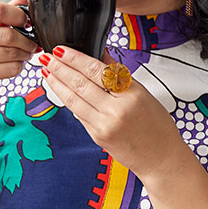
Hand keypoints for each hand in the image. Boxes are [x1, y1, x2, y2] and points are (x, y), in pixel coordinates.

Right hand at [0, 0, 37, 112]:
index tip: (26, 23)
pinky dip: (18, 67)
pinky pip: (8, 69)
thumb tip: (23, 0)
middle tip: (32, 43)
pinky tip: (15, 65)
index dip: (18, 15)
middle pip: (7, 34)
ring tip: (25, 54)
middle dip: (26, 39)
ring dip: (24, 54)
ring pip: (10, 53)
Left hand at [39, 46, 189, 181]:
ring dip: (57, 84)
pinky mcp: (98, 137)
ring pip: (74, 99)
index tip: (62, 50)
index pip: (97, 70)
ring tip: (47, 72)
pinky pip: (79, 115)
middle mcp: (117, 109)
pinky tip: (61, 92)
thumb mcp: (144, 94)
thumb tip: (102, 57)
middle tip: (46, 57)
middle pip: (81, 83)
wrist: (161, 158)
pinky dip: (69, 101)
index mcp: (132, 93)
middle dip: (60, 68)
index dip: (75, 59)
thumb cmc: (157, 127)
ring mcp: (105, 124)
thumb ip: (120, 76)